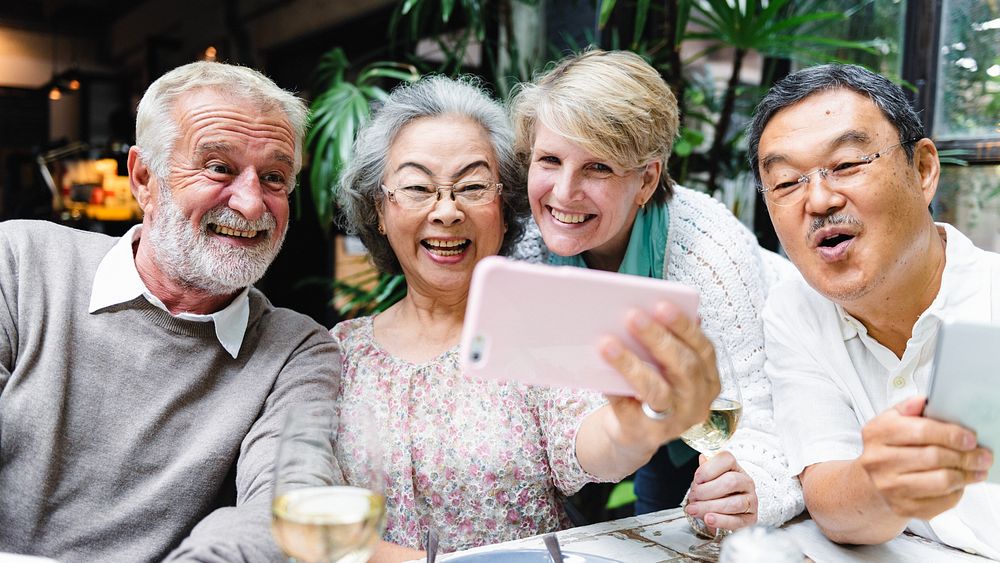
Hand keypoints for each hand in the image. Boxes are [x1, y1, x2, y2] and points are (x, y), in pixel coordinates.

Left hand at [599, 301, 719, 450]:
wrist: (634, 432)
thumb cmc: (650, 388)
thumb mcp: (665, 366)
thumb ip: (666, 343)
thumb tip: (647, 309)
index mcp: (708, 379)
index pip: (704, 349)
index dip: (684, 326)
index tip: (661, 304)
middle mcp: (697, 401)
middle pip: (684, 367)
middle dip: (658, 339)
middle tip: (632, 316)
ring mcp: (675, 422)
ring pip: (657, 391)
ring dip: (631, 364)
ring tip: (607, 343)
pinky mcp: (647, 434)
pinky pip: (629, 409)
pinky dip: (614, 389)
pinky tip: (599, 372)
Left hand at [685, 452, 756, 531]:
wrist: (728, 510)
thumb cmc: (717, 491)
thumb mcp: (709, 478)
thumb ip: (705, 469)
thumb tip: (703, 458)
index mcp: (735, 467)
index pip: (726, 459)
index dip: (708, 469)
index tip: (697, 479)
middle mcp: (746, 482)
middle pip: (730, 482)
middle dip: (706, 491)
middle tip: (693, 497)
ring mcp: (750, 500)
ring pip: (733, 503)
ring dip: (709, 507)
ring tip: (694, 510)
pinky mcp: (750, 518)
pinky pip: (737, 521)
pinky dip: (720, 521)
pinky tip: (708, 519)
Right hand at [858, 396, 991, 519]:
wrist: (869, 484)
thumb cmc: (886, 449)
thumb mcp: (889, 423)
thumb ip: (907, 409)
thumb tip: (922, 401)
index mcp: (876, 434)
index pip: (920, 431)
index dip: (950, 434)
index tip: (970, 438)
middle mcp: (879, 461)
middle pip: (934, 457)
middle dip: (966, 456)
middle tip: (982, 455)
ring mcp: (890, 487)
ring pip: (941, 481)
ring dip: (966, 475)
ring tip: (977, 470)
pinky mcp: (903, 508)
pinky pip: (942, 502)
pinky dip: (957, 492)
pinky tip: (960, 484)